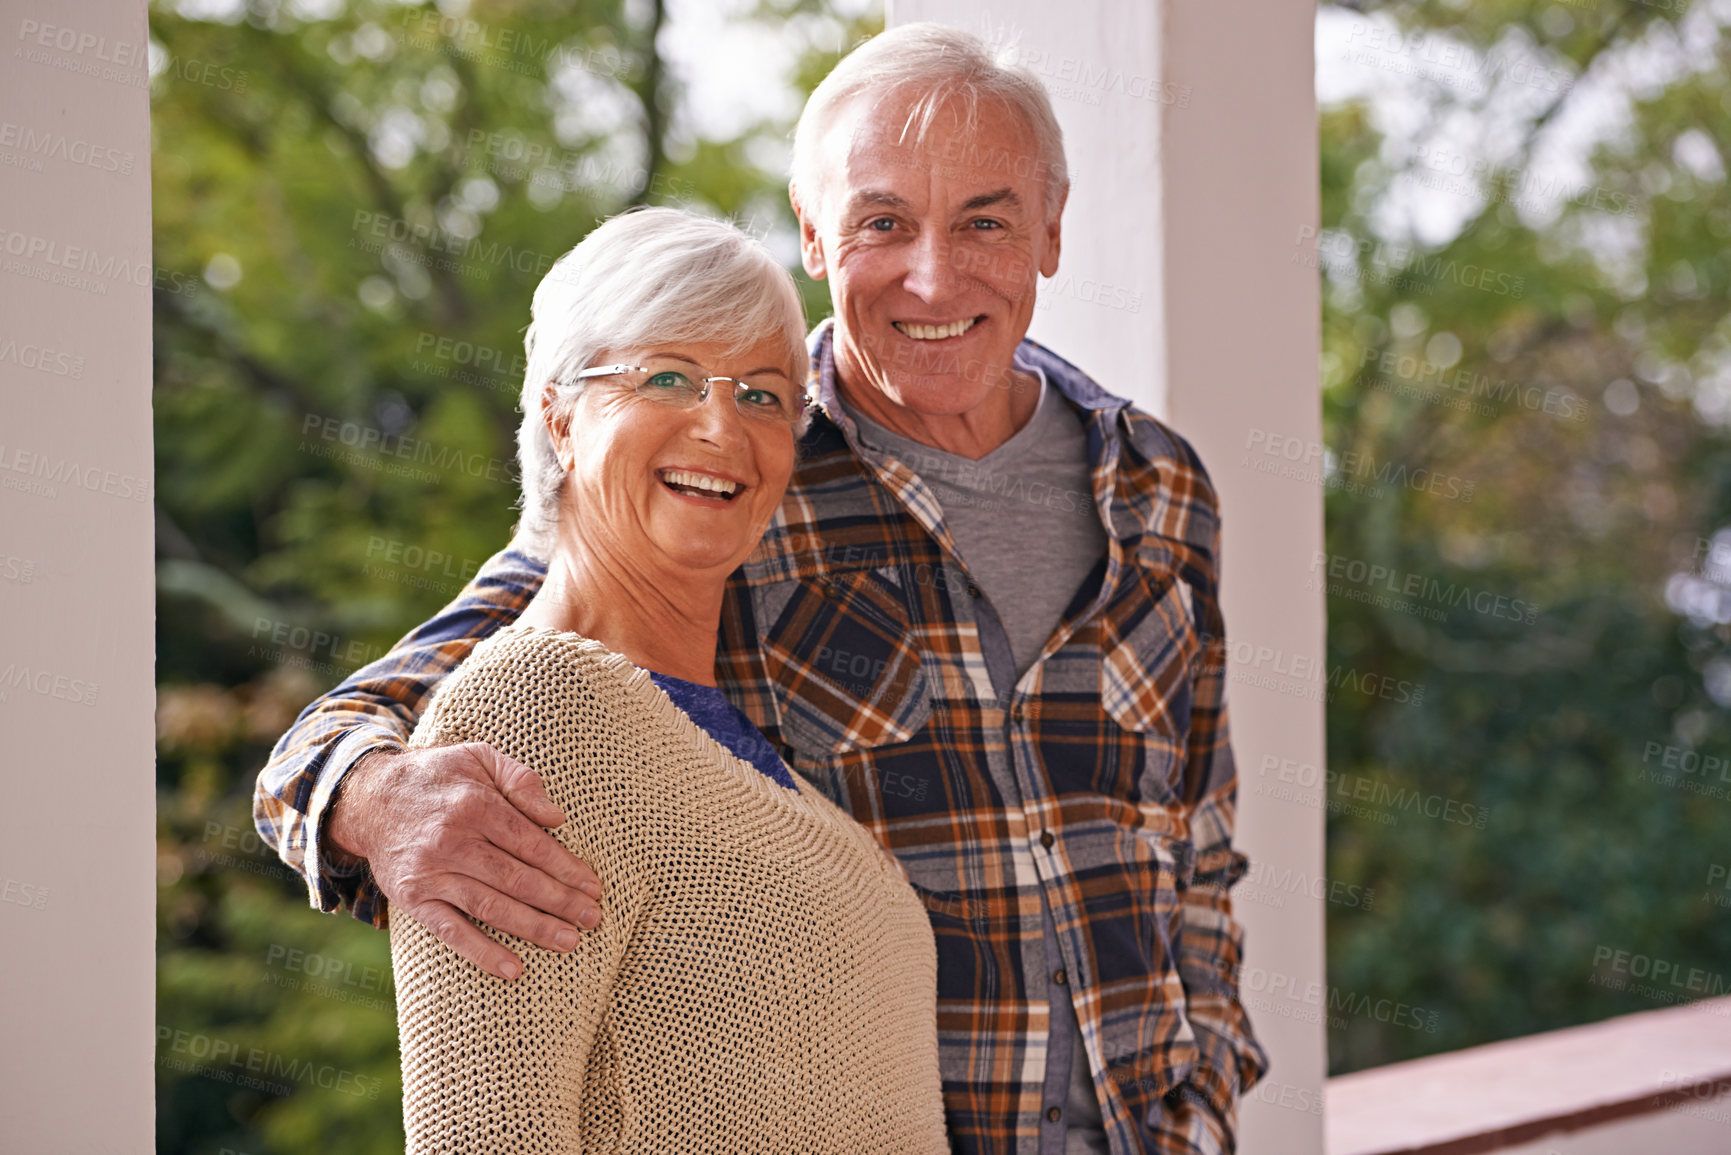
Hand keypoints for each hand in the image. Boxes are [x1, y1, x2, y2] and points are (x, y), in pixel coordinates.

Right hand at [328, 743, 603, 979]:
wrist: (367, 798)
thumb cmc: (436, 776)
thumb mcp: (478, 757)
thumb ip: (521, 780)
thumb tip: (557, 817)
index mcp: (475, 805)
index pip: (532, 844)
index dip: (566, 868)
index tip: (593, 886)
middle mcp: (453, 841)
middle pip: (517, 879)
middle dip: (560, 901)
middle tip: (593, 918)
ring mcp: (431, 874)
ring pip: (491, 907)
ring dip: (534, 928)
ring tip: (569, 941)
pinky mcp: (413, 899)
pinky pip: (450, 931)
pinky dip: (482, 952)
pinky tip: (513, 969)